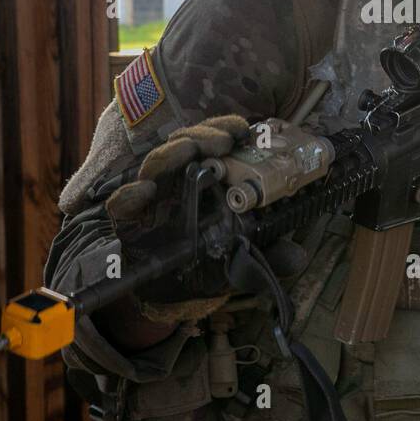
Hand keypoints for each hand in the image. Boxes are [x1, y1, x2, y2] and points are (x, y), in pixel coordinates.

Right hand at [105, 115, 308, 305]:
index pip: (212, 142)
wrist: (172, 292)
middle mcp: (177, 181)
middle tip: (222, 141)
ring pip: (155, 164)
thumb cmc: (208, 262)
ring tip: (189, 150)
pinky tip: (146, 191)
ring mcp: (152, 198)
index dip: (225, 128)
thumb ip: (270, 255)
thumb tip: (298, 257)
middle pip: (184, 144)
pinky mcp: (129, 221)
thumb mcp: (245, 257)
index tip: (242, 129)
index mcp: (205, 179)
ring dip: (173, 153)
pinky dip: (130, 195)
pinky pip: (121, 204)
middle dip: (202, 135)